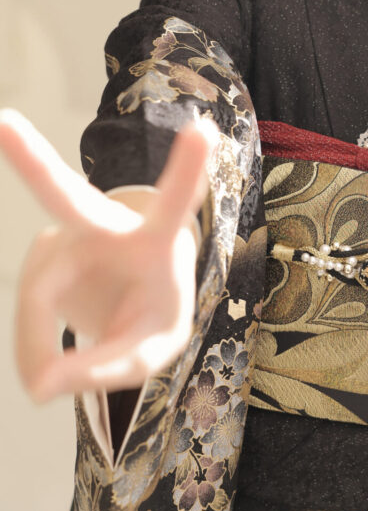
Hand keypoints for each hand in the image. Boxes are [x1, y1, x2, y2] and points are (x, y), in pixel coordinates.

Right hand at [0, 109, 216, 400]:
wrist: (134, 294)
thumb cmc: (154, 310)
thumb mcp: (150, 351)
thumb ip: (105, 369)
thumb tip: (40, 387)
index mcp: (157, 239)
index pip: (175, 203)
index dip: (187, 170)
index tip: (203, 127)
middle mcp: (106, 224)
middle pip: (65, 196)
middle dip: (31, 160)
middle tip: (3, 123)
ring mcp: (67, 234)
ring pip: (37, 296)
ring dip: (38, 348)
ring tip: (49, 385)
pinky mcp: (43, 252)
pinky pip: (29, 310)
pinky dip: (33, 348)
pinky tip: (46, 366)